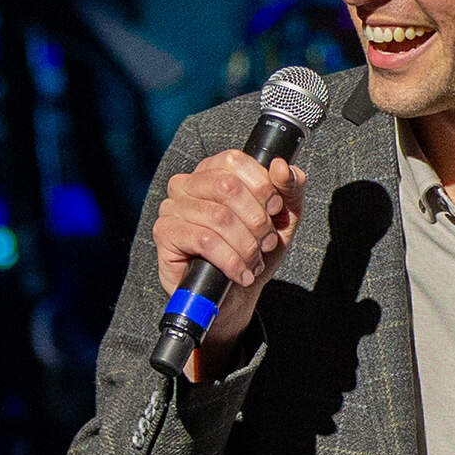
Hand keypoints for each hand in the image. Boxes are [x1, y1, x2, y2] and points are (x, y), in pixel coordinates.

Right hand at [153, 150, 307, 368]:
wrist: (237, 293)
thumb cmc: (257, 249)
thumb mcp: (284, 217)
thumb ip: (290, 187)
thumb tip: (280, 166)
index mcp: (214, 171)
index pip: (235, 161)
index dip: (262, 185)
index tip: (275, 208)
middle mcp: (187, 183)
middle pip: (227, 187)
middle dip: (257, 220)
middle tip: (267, 242)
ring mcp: (172, 207)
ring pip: (218, 217)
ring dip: (246, 245)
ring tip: (255, 261)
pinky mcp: (165, 233)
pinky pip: (203, 240)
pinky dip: (231, 260)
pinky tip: (241, 273)